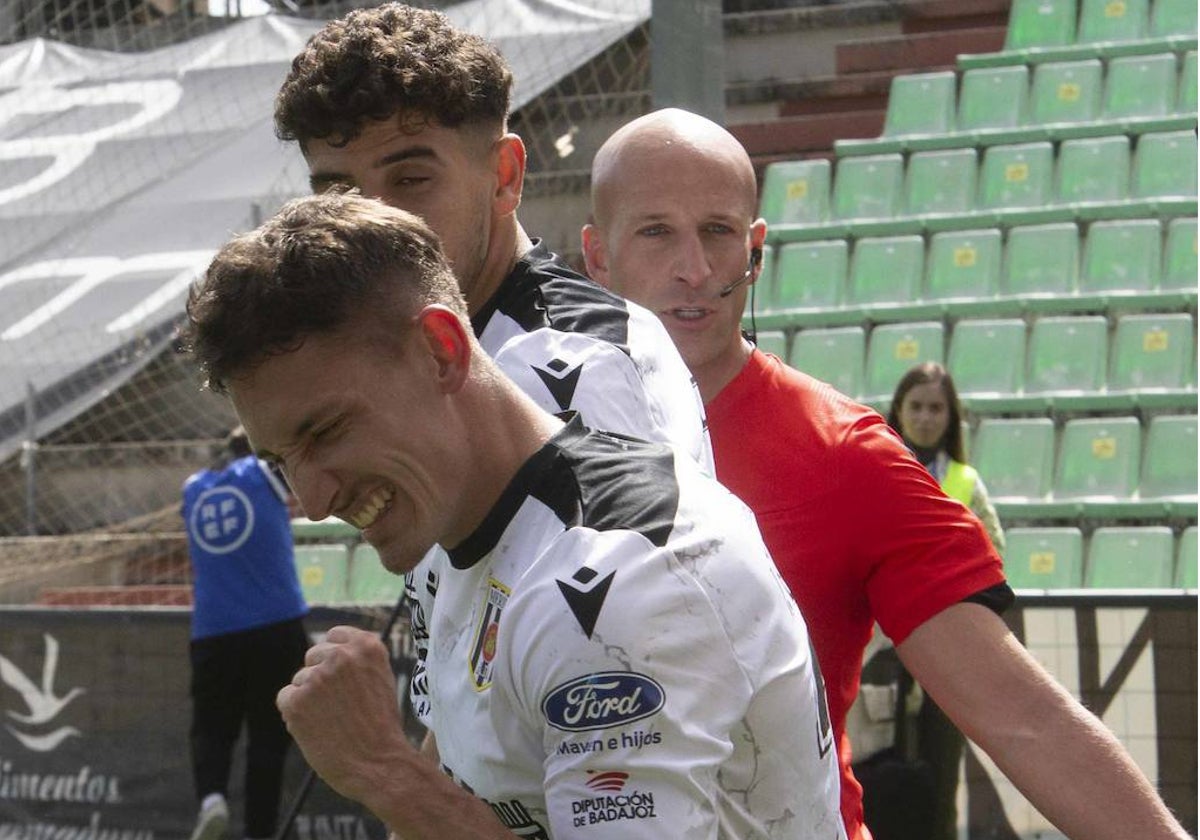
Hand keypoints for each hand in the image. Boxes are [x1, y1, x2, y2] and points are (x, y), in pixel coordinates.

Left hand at [277, 625, 410, 802]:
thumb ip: (357, 661)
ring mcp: (317, 678)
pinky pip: (286, 699)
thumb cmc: (381, 726)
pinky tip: (317, 729)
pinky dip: (296, 714)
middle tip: (340, 706)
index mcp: (366, 646)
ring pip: (300, 680)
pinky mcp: (296, 701)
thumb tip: (328, 650)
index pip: (334, 635)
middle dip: (320, 677)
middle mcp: (341, 656)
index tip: (341, 676)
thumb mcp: (381, 679)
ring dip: (310, 698)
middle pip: (313, 656)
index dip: (334, 657)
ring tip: (333, 721)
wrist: (379, 764)